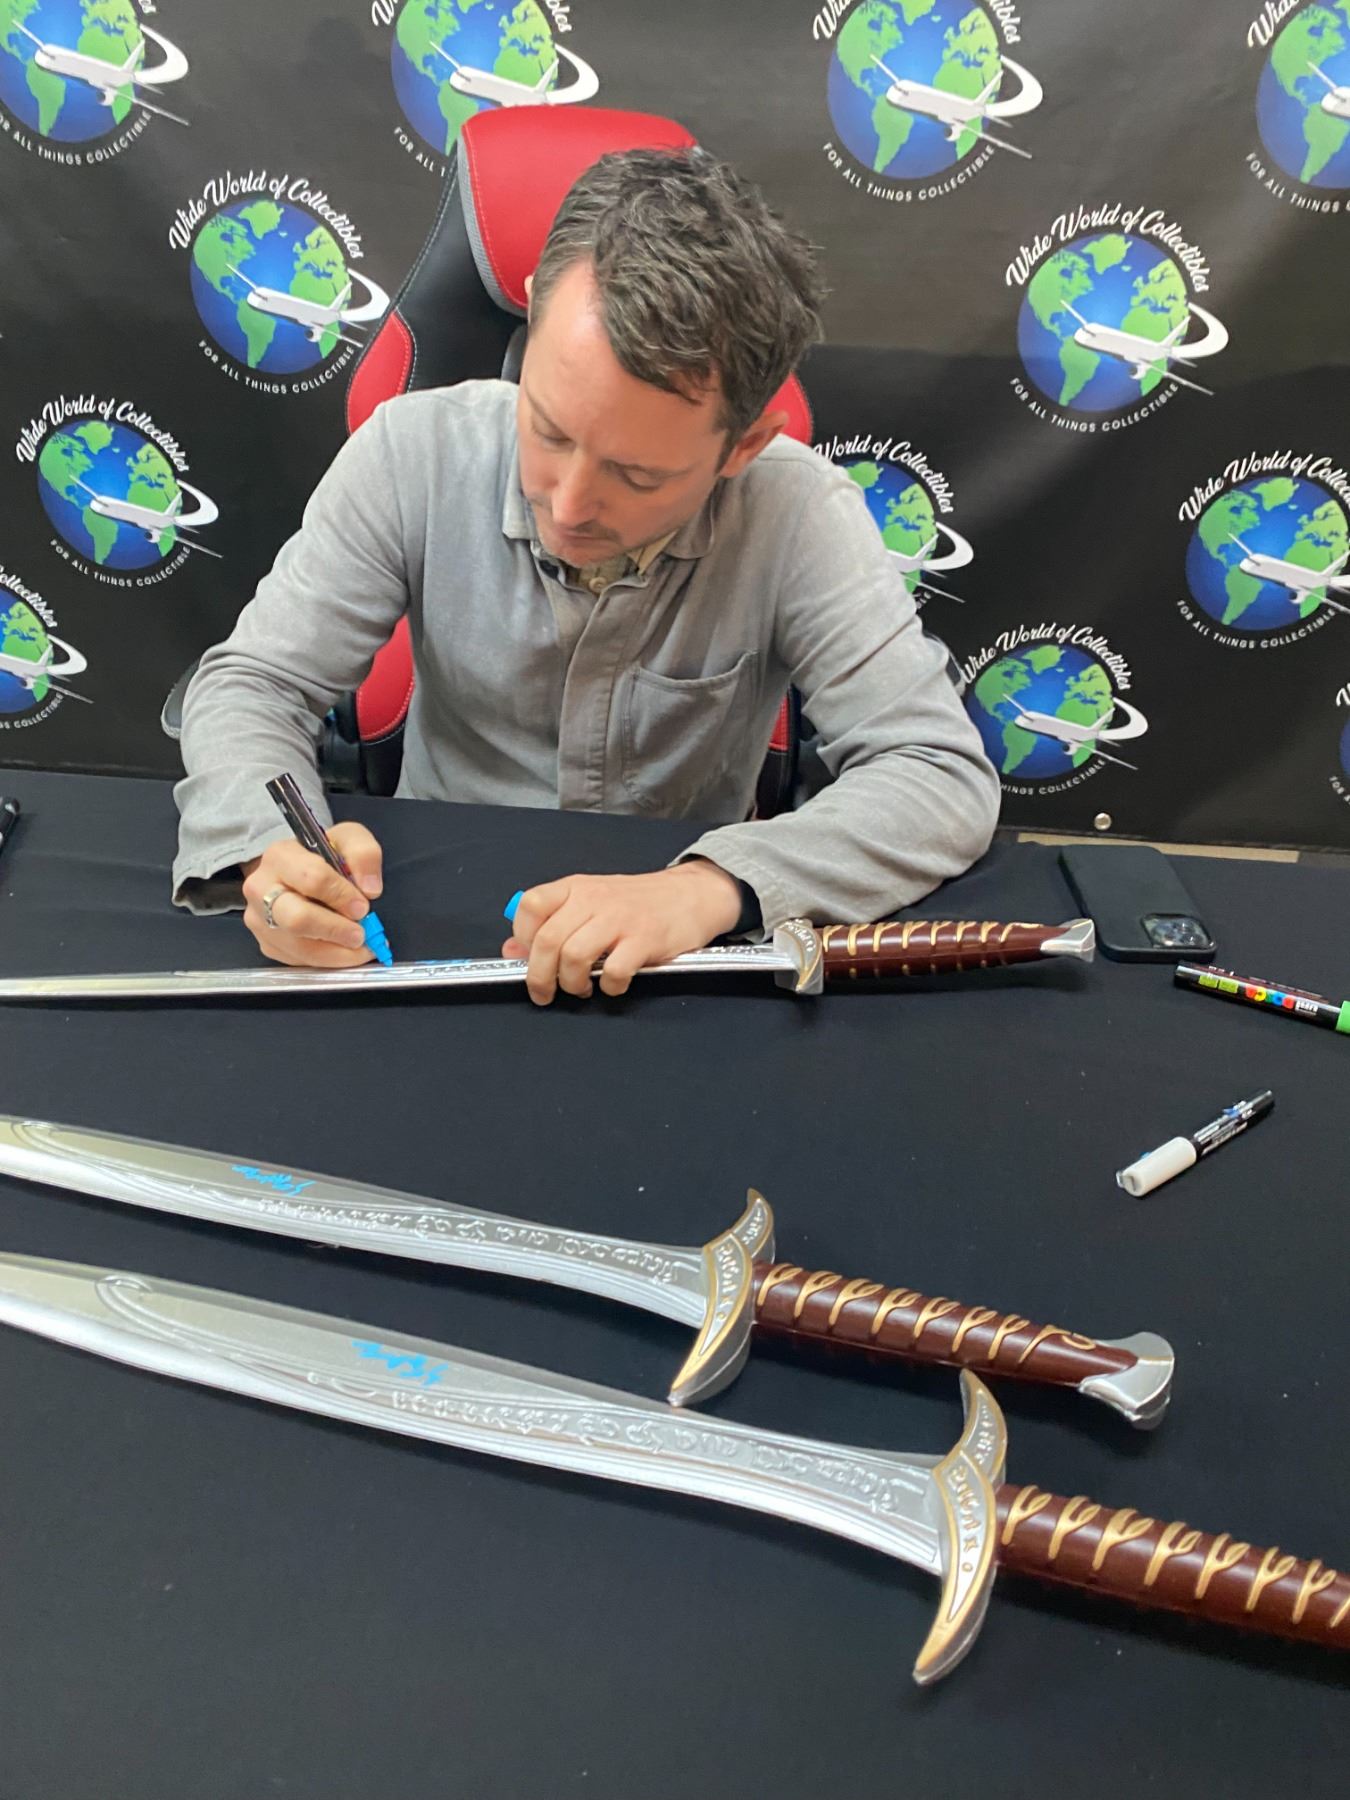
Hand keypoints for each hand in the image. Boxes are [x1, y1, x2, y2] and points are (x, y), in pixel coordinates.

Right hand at [241, 822, 383, 967]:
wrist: (297, 872)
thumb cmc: (324, 855)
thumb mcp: (349, 840)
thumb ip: (364, 855)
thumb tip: (370, 889)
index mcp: (280, 856)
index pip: (311, 879)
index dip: (342, 896)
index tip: (363, 906)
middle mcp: (261, 888)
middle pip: (297, 919)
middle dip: (335, 930)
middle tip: (362, 934)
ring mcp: (259, 919)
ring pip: (298, 947)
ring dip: (336, 953)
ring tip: (361, 948)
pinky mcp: (266, 943)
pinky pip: (298, 960)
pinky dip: (327, 961)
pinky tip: (345, 951)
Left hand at [503, 862, 742, 1004]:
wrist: (691, 895)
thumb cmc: (637, 903)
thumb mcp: (590, 903)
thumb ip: (551, 923)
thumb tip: (512, 952)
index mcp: (576, 887)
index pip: (531, 906)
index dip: (522, 938)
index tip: (529, 958)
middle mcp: (594, 900)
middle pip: (547, 940)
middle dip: (539, 977)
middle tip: (545, 993)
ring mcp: (620, 919)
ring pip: (573, 957)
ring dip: (571, 984)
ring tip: (581, 989)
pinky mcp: (645, 940)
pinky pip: (613, 971)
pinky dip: (608, 986)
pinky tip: (613, 984)